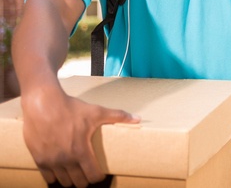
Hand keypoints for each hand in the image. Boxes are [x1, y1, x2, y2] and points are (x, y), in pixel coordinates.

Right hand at [21, 87, 139, 187]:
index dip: (98, 176)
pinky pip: (48, 177)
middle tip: (88, 172)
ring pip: (63, 182)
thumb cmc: (71, 108)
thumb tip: (138, 118)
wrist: (43, 104)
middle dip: (85, 179)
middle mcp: (65, 160)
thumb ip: (118, 116)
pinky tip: (59, 170)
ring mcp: (51, 161)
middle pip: (78, 183)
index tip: (100, 172)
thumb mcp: (96, 111)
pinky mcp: (38, 159)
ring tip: (75, 172)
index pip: (93, 176)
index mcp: (81, 151)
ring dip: (70, 179)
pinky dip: (54, 176)